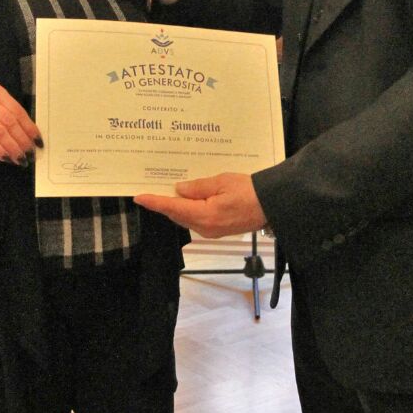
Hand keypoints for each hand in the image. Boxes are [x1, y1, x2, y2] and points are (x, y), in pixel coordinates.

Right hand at [0, 82, 41, 162]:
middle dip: (22, 140)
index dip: (29, 128)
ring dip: (11, 147)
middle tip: (30, 153)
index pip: (17, 111)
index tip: (38, 142)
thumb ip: (10, 118)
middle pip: (9, 121)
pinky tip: (5, 157)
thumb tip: (32, 137)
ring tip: (19, 158)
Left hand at [135, 172, 265, 237]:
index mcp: (205, 215)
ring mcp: (211, 231)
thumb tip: (179, 189)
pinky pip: (196, 220)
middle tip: (151, 189)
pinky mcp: (218, 230)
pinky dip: (188, 209)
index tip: (139, 197)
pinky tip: (188, 198)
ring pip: (186, 218)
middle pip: (177, 215)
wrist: (272, 205)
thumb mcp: (222, 181)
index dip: (155, 202)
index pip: (173, 207)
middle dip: (163, 203)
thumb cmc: (249, 190)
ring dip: (176, 206)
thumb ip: (198, 186)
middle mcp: (205, 228)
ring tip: (167, 190)